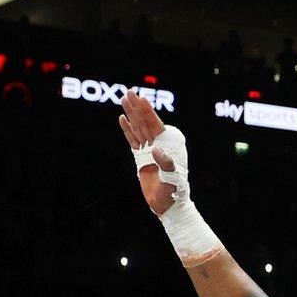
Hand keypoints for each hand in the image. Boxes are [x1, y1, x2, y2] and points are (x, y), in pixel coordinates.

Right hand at [117, 92, 182, 215]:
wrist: (167, 205)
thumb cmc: (174, 192)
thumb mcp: (173, 179)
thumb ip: (167, 164)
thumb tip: (157, 150)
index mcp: (168, 147)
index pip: (156, 125)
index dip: (148, 112)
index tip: (142, 99)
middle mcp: (158, 146)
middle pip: (145, 123)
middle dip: (137, 108)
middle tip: (129, 92)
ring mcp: (149, 150)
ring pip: (138, 128)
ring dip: (131, 114)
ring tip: (125, 99)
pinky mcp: (141, 158)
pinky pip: (133, 140)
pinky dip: (127, 130)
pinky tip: (122, 118)